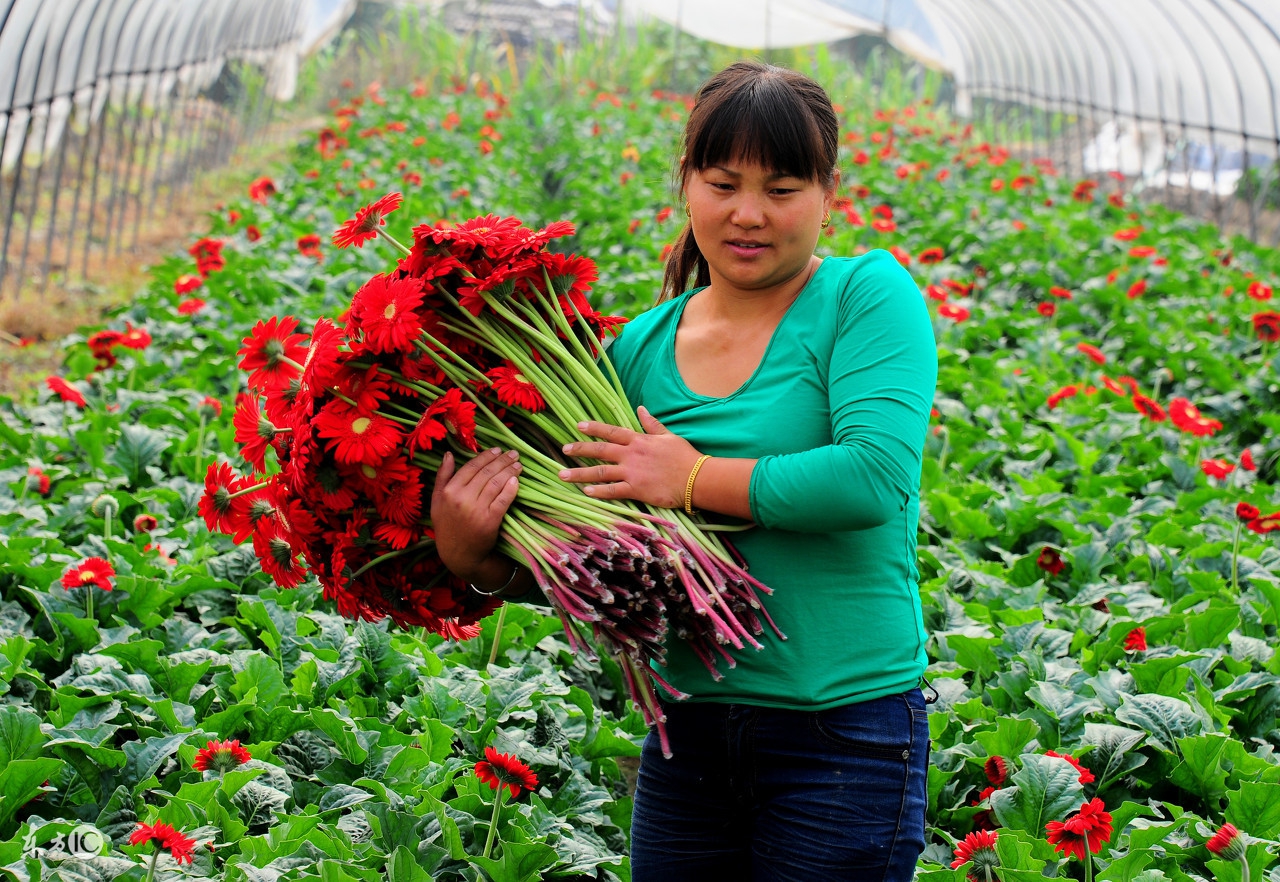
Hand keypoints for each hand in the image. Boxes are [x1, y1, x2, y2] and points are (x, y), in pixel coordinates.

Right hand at [430, 448, 520, 579]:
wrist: (458, 554)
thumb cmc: (447, 526)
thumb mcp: (437, 501)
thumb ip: (442, 476)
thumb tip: (448, 454)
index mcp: (449, 491)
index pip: (471, 467)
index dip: (486, 456)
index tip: (497, 450)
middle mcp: (462, 499)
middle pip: (486, 473)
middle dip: (502, 460)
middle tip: (513, 453)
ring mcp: (476, 510)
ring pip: (496, 483)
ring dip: (510, 471)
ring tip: (518, 464)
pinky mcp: (490, 521)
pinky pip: (504, 499)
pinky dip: (511, 488)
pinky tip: (517, 480)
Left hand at [558, 406, 700, 508]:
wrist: (696, 478)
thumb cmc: (684, 456)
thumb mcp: (668, 436)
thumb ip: (651, 424)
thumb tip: (641, 408)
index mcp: (639, 440)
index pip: (611, 431)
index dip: (593, 428)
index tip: (578, 426)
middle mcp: (631, 454)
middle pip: (600, 450)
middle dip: (580, 449)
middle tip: (564, 449)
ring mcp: (632, 472)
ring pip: (600, 472)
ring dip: (580, 473)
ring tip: (563, 474)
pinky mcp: (636, 490)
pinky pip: (613, 490)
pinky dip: (598, 491)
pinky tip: (586, 492)